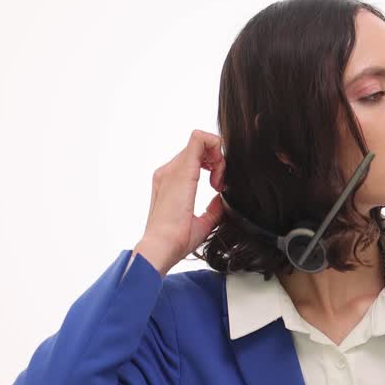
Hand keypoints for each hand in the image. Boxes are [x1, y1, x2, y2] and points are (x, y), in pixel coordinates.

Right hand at [136, 129, 226, 275]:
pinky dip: (216, 149)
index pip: (194, 158)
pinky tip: (218, 176)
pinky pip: (200, 138)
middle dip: (217, 162)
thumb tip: (222, 199)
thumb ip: (212, 209)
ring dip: (217, 159)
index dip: (212, 165)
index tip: (218, 186)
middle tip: (219, 186)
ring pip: (201, 142)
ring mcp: (172, 169)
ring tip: (218, 184)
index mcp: (170, 182)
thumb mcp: (201, 223)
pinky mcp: (181, 169)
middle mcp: (168, 172)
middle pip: (198, 149)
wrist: (162, 246)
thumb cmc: (176, 240)